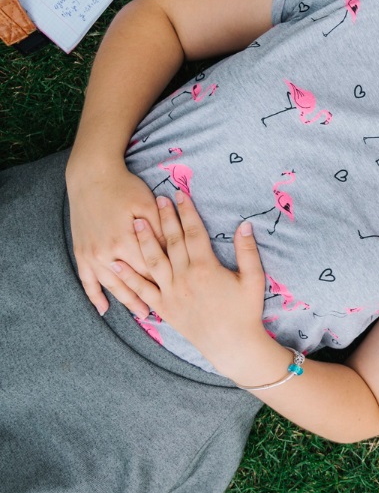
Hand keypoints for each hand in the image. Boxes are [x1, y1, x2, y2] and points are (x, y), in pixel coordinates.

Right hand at [65, 157, 163, 316]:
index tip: (183, 292)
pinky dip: (95, 296)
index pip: (151, 269)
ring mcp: (91, 255)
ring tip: (142, 315)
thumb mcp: (148, 204)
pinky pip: (87, 280)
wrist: (91, 177)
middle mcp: (106, 253)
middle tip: (169, 313)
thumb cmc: (125, 188)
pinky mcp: (81, 253)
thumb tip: (174, 250)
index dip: (166, 281)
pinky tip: (103, 309)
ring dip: (126, 301)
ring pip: (112, 285)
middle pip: (132, 281)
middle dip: (150, 296)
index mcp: (126, 241)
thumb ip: (160, 230)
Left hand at [108, 192, 271, 375]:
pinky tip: (115, 263)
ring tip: (136, 222)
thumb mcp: (254, 279)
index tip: (180, 195)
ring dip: (144, 240)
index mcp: (206, 268)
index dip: (187, 212)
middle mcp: (184, 278)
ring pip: (153, 261)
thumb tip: (244, 225)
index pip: (193, 233)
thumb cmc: (245, 311)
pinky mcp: (163, 308)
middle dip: (164, 218)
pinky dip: (127, 277)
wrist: (231, 344)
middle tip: (157, 198)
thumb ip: (247, 251)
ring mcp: (170, 293)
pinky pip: (141, 290)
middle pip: (171, 241)